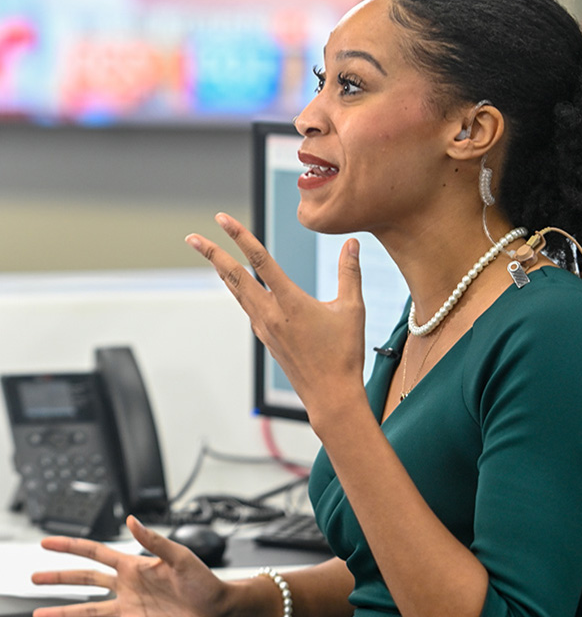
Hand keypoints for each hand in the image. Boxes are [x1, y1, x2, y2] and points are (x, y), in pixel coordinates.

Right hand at [32, 516, 229, 616]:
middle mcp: (129, 586)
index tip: (49, 543)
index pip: (96, 553)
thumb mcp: (180, 557)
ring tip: (39, 615)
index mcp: (136, 565)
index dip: (72, 547)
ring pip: (89, 612)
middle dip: (60, 578)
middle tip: (35, 575)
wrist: (218, 610)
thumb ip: (154, 540)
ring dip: (64, 614)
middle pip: (86, 581)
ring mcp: (130, 609)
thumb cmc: (205, 580)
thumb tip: (132, 520)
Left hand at [185, 213, 366, 423]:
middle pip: (234, 277)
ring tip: (211, 257)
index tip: (222, 220)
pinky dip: (241, 292)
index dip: (240, 237)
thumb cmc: (344, 354)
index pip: (260, 261)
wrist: (330, 396)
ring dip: (223, 272)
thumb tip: (352, 243)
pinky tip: (243, 289)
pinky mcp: (267, 339)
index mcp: (291, 303)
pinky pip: (249, 309)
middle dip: (212, 254)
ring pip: (238, 294)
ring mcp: (265, 329)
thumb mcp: (353, 309)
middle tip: (193, 237)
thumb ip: (350, 272)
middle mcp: (271, 314)